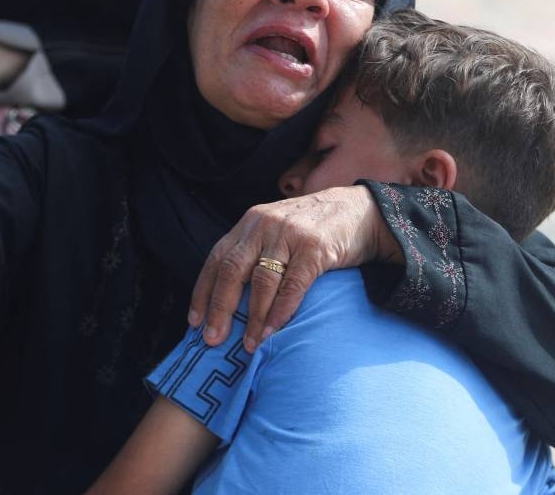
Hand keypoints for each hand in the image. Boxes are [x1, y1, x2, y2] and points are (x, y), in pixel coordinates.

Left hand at [188, 185, 403, 352]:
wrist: (359, 211)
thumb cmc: (314, 229)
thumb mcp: (277, 230)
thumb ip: (254, 252)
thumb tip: (228, 299)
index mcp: (250, 223)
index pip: (217, 258)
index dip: (203, 291)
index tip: (195, 321)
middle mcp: (264, 225)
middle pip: (233, 270)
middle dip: (220, 308)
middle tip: (212, 339)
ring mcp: (290, 234)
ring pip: (262, 280)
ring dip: (252, 317)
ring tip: (249, 344)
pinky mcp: (315, 247)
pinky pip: (293, 284)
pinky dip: (281, 310)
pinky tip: (273, 330)